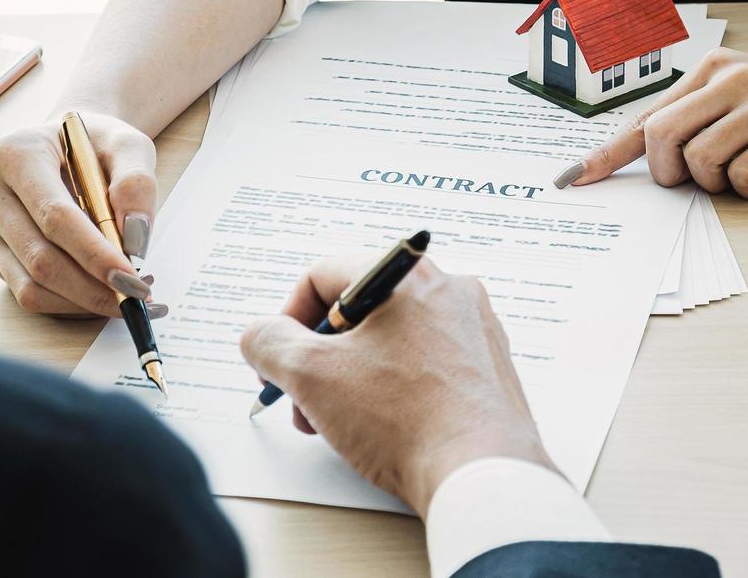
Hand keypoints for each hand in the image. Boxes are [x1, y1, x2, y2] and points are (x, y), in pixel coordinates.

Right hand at [0, 112, 162, 316]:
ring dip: (84, 300)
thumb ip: (136, 183)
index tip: (131, 277)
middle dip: (93, 286)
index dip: (94, 253)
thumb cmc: (99, 144)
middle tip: (137, 296)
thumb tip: (135, 237)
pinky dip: (71, 303)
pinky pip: (30, 293)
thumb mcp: (128, 145)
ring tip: (128, 295)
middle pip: (40, 257)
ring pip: (32, 285)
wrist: (72, 144)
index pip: (54, 215)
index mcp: (16, 154)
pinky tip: (104, 293)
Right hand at [240, 256, 554, 515]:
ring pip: (392, 340)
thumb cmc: (407, 420)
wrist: (481, 473)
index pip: (326, 274)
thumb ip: (270, 344)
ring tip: (337, 424)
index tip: (278, 358)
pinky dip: (393, 388)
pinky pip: (425, 364)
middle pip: (360, 310)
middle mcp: (451, 291)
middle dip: (319, 357)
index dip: (288, 318)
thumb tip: (261, 336)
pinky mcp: (487, 368)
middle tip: (303, 398)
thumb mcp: (313, 376)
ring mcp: (474, 329)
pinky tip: (382, 428)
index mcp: (411, 275)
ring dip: (351, 377)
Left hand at [567, 47, 747, 198]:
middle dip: (668, 175)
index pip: (647, 116)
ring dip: (718, 184)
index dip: (606, 152)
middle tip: (695, 182)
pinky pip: (745, 175)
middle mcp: (733, 77)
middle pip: (661, 139)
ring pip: (701, 162)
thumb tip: (654, 153)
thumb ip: (704, 115)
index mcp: (714, 68)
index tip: (573, 179)